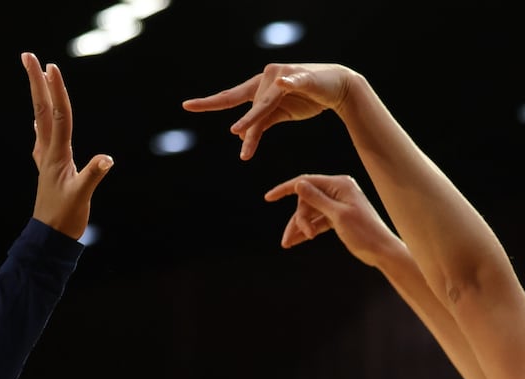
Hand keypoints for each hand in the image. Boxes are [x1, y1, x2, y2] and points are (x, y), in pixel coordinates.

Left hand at [25, 52, 112, 239]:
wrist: (49, 237)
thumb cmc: (66, 218)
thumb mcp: (82, 198)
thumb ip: (93, 176)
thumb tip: (107, 158)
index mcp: (58, 154)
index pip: (59, 115)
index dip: (56, 91)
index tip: (52, 66)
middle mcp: (48, 151)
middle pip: (43, 109)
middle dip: (36, 82)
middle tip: (28, 56)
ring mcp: (46, 159)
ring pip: (41, 119)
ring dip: (38, 96)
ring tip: (35, 77)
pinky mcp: (48, 168)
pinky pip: (43, 137)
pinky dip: (41, 122)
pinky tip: (38, 121)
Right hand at [182, 63, 356, 160]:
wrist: (336, 85)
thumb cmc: (325, 81)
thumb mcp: (314, 82)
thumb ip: (297, 82)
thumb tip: (282, 81)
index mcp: (273, 76)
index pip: (258, 101)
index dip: (247, 116)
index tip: (235, 131)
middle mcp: (266, 85)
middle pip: (239, 100)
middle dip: (213, 104)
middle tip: (189, 105)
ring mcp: (269, 97)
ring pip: (252, 118)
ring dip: (246, 134)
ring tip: (244, 155)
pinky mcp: (276, 109)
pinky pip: (261, 123)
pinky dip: (253, 135)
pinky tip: (246, 145)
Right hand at [264, 174, 403, 264]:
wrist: (382, 251)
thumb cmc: (364, 232)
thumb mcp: (338, 216)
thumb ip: (317, 199)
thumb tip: (298, 184)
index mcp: (340, 184)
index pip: (306, 182)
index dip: (286, 189)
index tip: (268, 198)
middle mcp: (338, 191)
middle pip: (306, 200)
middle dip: (299, 218)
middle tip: (299, 235)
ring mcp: (338, 204)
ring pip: (310, 213)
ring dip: (300, 227)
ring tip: (287, 243)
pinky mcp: (338, 217)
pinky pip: (317, 221)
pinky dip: (308, 230)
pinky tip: (295, 241)